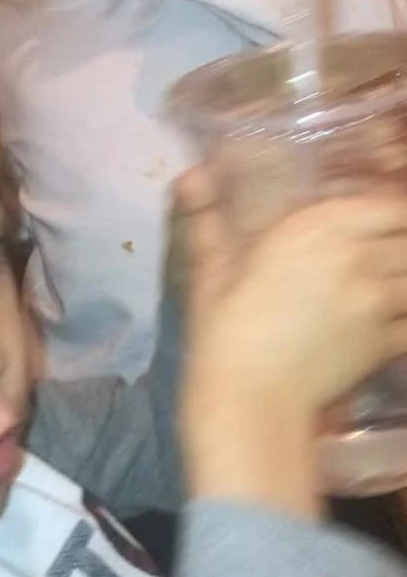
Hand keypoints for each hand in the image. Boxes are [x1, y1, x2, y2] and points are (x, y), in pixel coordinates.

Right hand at [175, 168, 406, 514]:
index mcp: (316, 229)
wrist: (248, 401)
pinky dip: (406, 320)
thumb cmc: (223, 333)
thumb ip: (208, 219)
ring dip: (404, 283)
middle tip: (383, 259)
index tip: (381, 224)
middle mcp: (356, 257)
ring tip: (388, 291)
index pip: (389, 207)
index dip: (391, 216)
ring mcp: (376, 301)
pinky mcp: (386, 343)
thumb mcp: (212, 271)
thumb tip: (191, 175)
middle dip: (399, 246)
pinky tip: (391, 324)